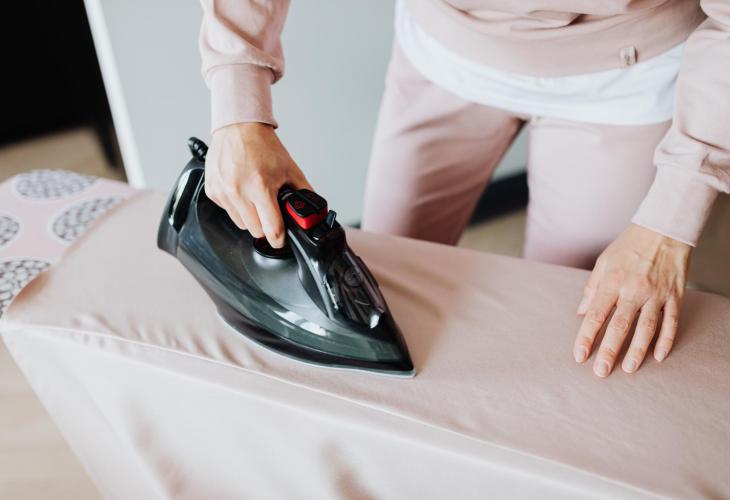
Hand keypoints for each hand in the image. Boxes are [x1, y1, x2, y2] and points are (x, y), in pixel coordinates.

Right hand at [205, 122, 311, 247]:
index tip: (281, 239)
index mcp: (260, 187)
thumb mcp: (290, 169)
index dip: (279, 239)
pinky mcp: (212, 191)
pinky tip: (242, 191)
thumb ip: (303, 192)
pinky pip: (228, 212)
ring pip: (241, 224)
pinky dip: (237, 207)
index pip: (271, 229)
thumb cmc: (263, 146)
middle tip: (271, 213)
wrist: (239, 127)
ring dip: (251, 218)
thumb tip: (313, 211)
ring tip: (255, 199)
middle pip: (255, 231)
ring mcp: (223, 192)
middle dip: (266, 226)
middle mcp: (238, 191)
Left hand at [573, 224, 691, 376]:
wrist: (663, 229)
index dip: (586, 336)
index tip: (580, 355)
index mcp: (612, 281)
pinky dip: (665, 340)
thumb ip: (592, 288)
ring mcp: (656, 294)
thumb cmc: (629, 246)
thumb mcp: (604, 262)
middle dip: (609, 350)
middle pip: (620, 325)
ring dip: (637, 350)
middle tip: (600, 372)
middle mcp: (633, 290)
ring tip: (628, 369)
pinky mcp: (674, 296)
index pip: (595, 314)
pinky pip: (670, 322)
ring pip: (646, 328)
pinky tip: (659, 356)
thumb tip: (580, 312)